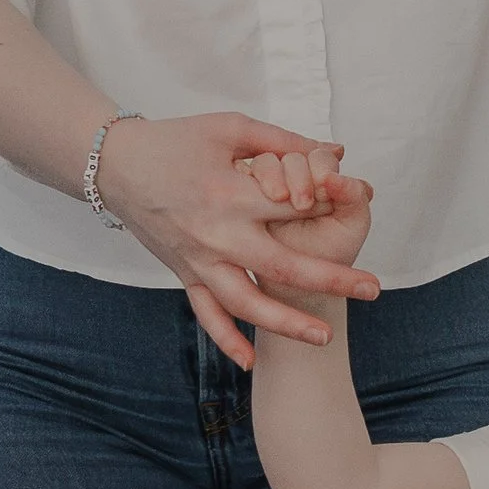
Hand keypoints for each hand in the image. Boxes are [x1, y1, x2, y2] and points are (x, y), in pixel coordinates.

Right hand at [92, 112, 377, 368]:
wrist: (116, 167)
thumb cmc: (176, 141)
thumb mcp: (230, 128)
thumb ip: (282, 142)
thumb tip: (333, 151)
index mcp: (231, 194)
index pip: (294, 208)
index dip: (328, 206)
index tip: (354, 206)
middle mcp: (217, 235)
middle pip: (282, 267)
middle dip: (330, 280)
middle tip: (372, 290)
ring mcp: (199, 260)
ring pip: (246, 303)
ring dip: (286, 323)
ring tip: (323, 336)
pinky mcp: (184, 274)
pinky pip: (207, 314)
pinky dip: (227, 340)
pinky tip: (252, 360)